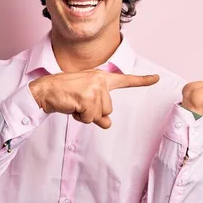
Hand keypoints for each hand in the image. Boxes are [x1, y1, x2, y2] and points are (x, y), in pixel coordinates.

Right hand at [29, 70, 158, 128]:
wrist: (45, 90)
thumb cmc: (65, 94)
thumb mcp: (85, 100)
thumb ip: (99, 111)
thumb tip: (108, 124)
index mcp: (101, 78)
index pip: (125, 80)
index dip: (142, 80)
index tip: (157, 78)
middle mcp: (101, 80)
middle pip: (108, 109)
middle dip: (93, 112)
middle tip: (78, 102)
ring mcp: (94, 88)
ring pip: (100, 115)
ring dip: (86, 115)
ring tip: (74, 103)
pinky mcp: (87, 97)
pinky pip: (90, 118)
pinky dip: (80, 117)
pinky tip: (72, 106)